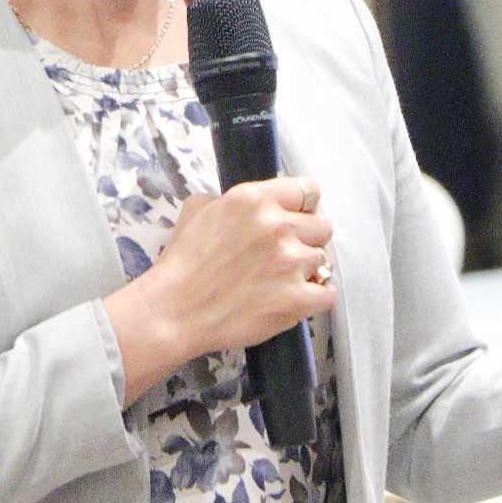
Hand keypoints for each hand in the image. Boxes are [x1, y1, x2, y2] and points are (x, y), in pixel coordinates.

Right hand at [103, 177, 334, 404]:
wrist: (173, 311)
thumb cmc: (181, 264)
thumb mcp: (197, 210)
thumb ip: (231, 200)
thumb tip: (254, 207)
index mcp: (254, 199)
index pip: (308, 191)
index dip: (303, 208)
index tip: (296, 220)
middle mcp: (277, 226)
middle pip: (322, 227)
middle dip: (306, 241)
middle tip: (283, 257)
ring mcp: (290, 262)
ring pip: (323, 261)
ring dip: (306, 272)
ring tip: (279, 283)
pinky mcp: (297, 298)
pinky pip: (327, 293)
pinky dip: (315, 299)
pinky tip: (294, 300)